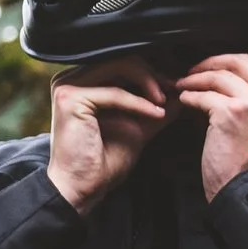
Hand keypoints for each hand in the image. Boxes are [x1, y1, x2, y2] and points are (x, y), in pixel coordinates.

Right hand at [45, 58, 170, 212]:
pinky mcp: (71, 98)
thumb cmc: (102, 162)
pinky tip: (156, 114)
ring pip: (120, 67)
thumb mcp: (136, 126)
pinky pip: (115, 93)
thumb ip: (154, 106)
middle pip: (123, 59)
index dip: (152, 71)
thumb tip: (180, 90)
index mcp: (83, 81)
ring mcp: (68, 86)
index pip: (123, 62)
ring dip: (149, 83)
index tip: (173, 87)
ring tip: (164, 103)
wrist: (82, 189)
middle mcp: (71, 78)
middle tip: (174, 91)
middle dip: (154, 74)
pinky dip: (139, 103)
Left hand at [175, 53, 247, 200]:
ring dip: (196, 79)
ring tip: (183, 85)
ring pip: (218, 77)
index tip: (214, 71)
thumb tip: (236, 88)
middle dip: (211, 62)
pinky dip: (190, 96)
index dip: (230, 66)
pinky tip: (184, 99)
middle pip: (238, 62)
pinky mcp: (230, 112)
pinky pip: (204, 96)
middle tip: (194, 70)